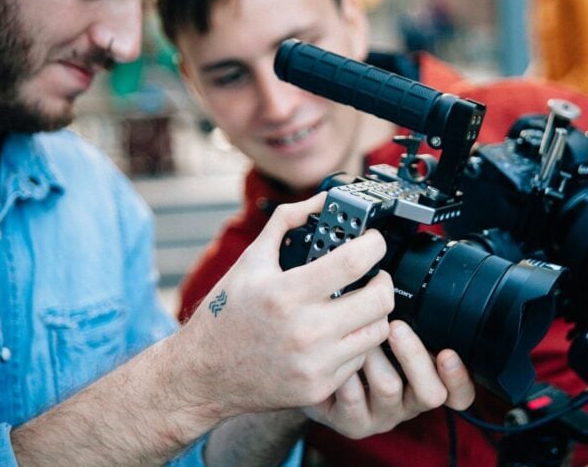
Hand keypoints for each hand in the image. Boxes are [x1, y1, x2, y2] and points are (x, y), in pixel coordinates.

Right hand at [180, 193, 394, 415]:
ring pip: (378, 331)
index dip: (374, 244)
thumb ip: (286, 222)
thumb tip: (321, 200)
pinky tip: (339, 333)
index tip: (374, 240)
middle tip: (374, 274)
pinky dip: (356, 342)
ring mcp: (314, 363)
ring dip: (374, 313)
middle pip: (379, 300)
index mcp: (286, 293)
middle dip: (383, 280)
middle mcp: (304, 330)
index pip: (353, 262)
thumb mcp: (251, 261)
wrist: (204, 375)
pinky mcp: (320, 387)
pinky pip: (360, 359)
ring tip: (358, 303)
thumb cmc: (226, 315)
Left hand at [304, 320, 474, 438]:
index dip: (459, 378)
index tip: (448, 353)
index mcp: (427, 381)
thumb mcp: (389, 332)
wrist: (315, 372)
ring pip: (389, 389)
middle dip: (414, 355)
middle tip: (396, 327)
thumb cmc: (358, 345)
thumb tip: (410, 291)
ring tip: (356, 334)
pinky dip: (345, 371)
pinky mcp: (354, 424)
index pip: (460, 394)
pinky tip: (334, 355)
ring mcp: (383, 416)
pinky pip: (353, 399)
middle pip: (431, 393)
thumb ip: (409, 320)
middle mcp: (410, 403)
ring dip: (373, 356)